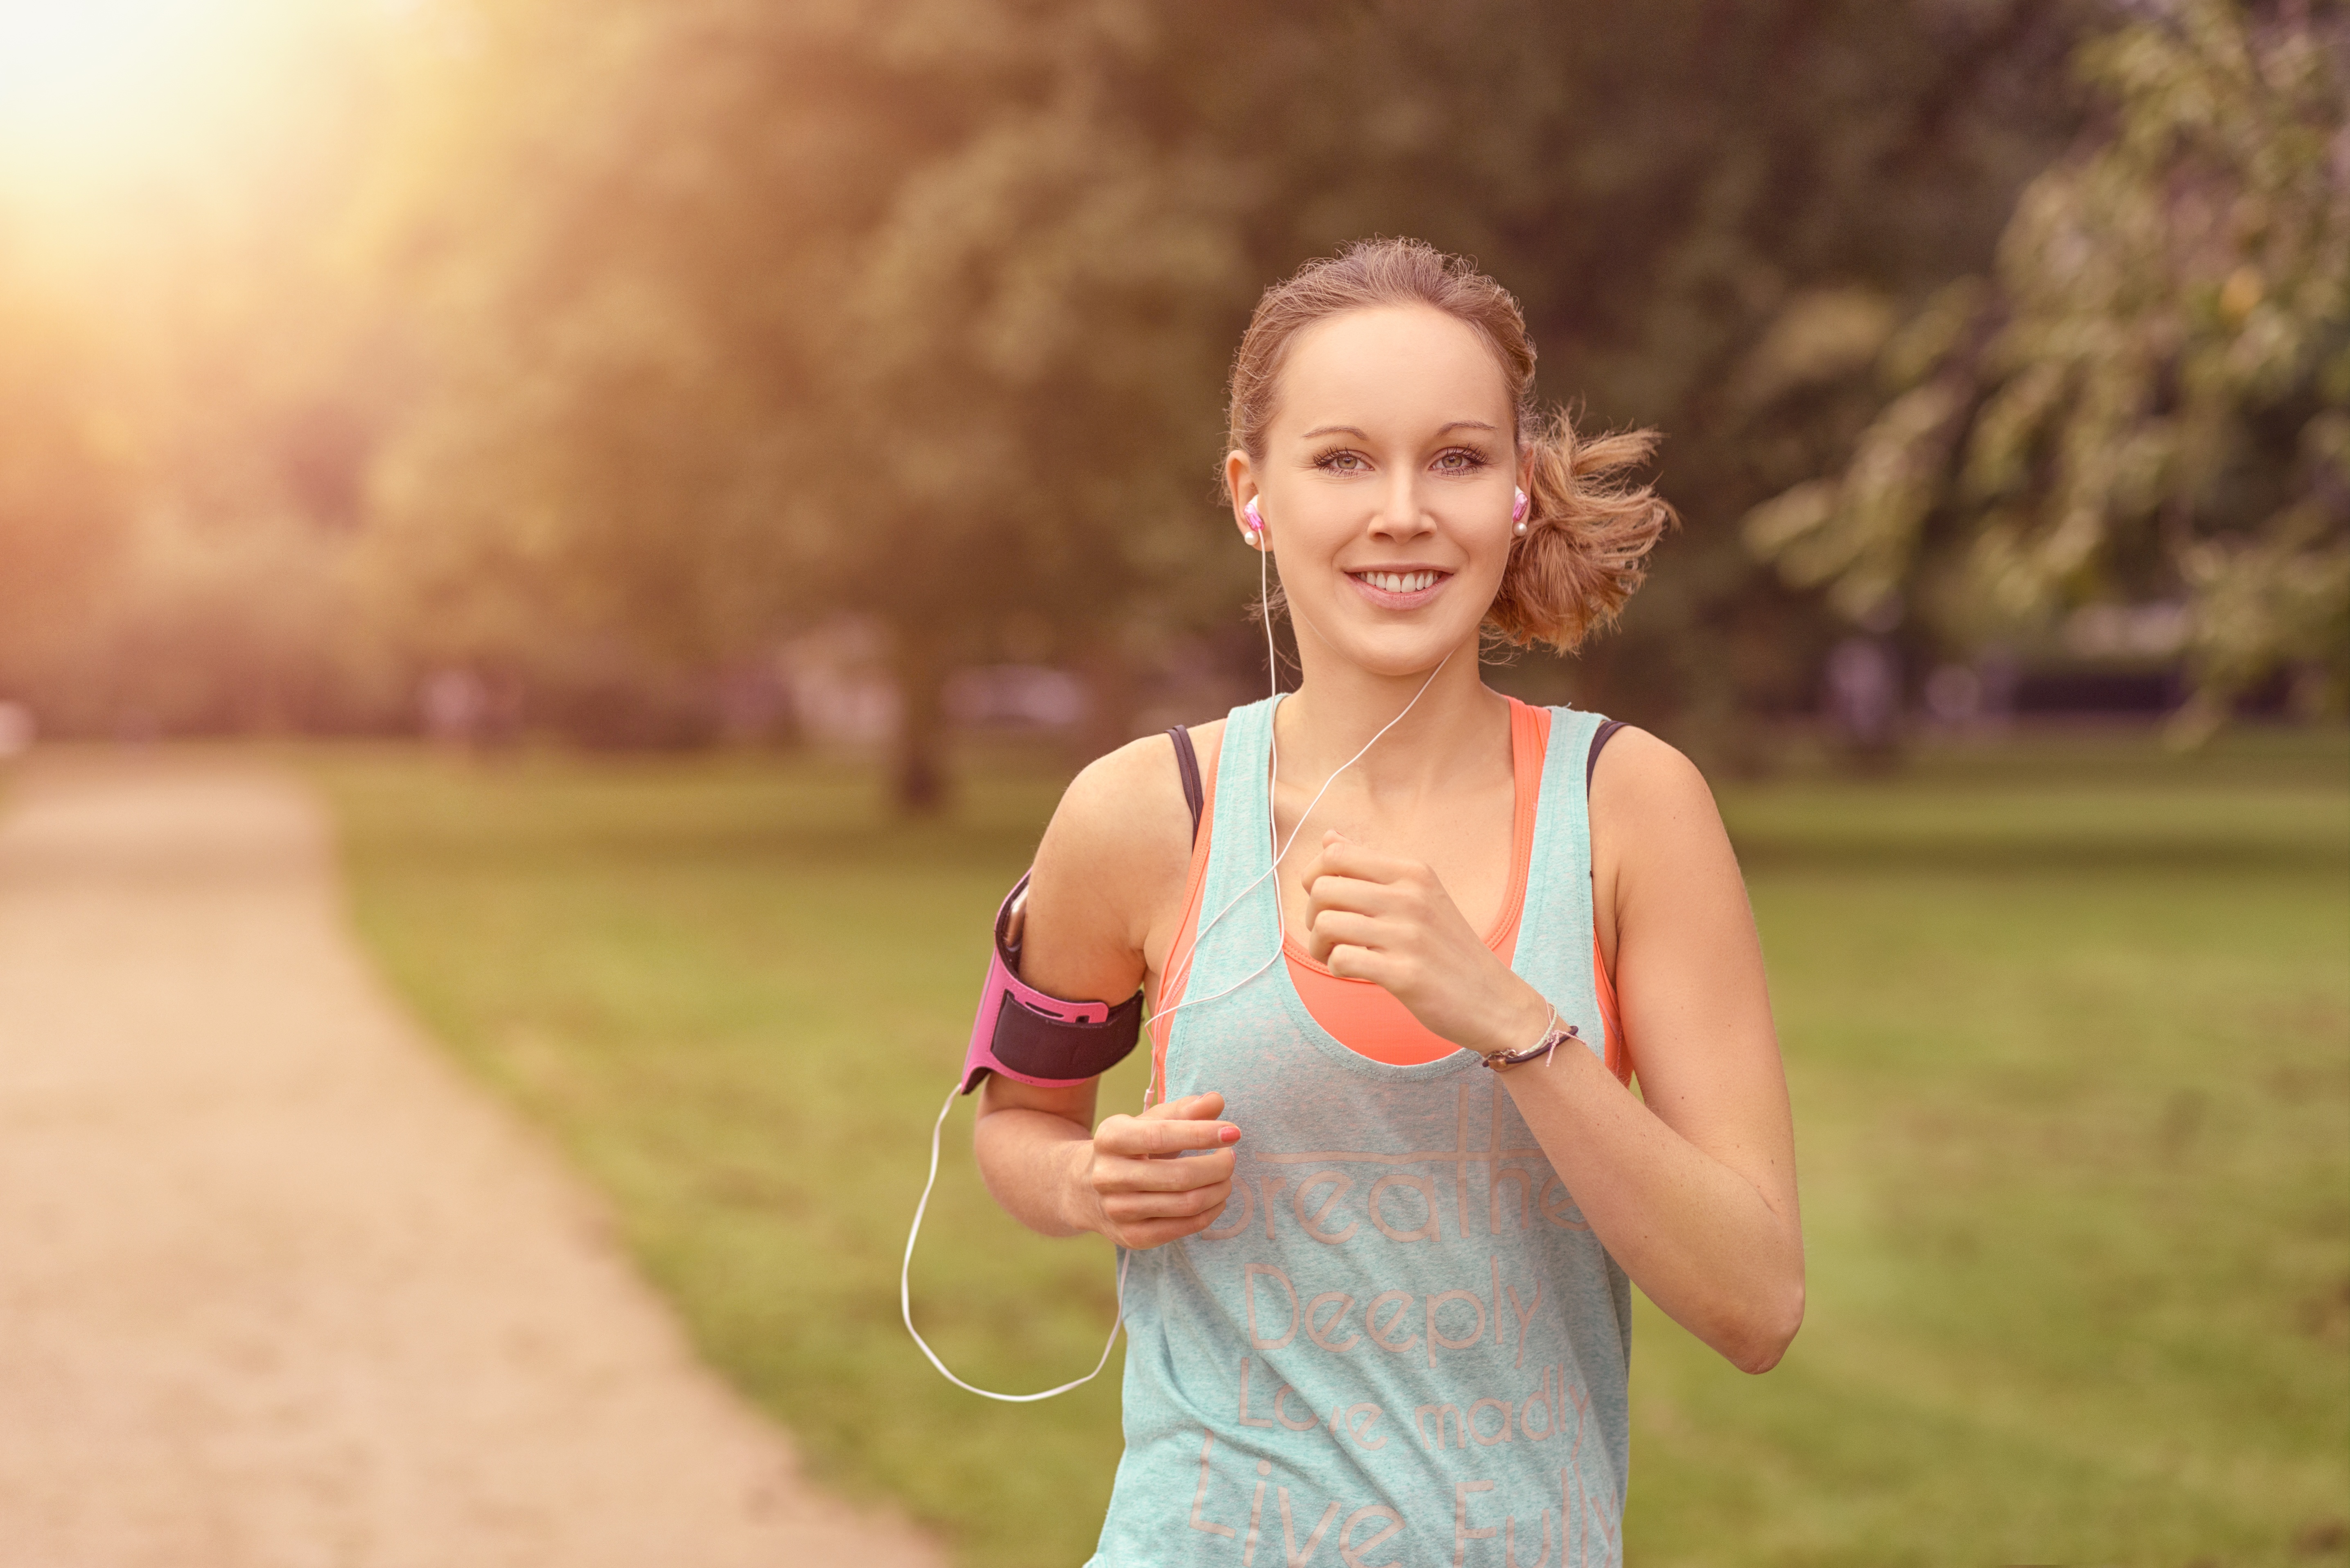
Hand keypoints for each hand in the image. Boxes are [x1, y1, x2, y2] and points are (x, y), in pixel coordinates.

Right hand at [1079, 1092, 1241, 1248]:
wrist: (1084, 1188)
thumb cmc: (1129, 1148)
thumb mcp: (1148, 1123)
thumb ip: (1183, 1111)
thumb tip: (1216, 1102)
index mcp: (1110, 1138)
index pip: (1161, 1136)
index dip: (1200, 1134)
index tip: (1233, 1132)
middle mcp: (1107, 1176)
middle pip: (1178, 1176)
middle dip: (1217, 1167)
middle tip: (1231, 1158)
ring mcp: (1117, 1210)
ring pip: (1184, 1205)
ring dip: (1217, 1190)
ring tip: (1226, 1178)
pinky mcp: (1131, 1237)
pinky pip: (1182, 1228)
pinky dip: (1209, 1213)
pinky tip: (1217, 1199)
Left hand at [1299, 830, 1550, 1056]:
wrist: (1494, 1000)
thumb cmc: (1448, 949)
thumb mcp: (1419, 895)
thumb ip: (1370, 866)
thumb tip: (1328, 837)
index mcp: (1413, 872)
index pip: (1336, 854)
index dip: (1314, 877)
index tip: (1325, 902)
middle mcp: (1411, 897)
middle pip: (1323, 888)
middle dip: (1312, 915)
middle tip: (1329, 936)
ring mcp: (1409, 935)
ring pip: (1326, 923)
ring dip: (1319, 946)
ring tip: (1335, 956)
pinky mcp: (1405, 974)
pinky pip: (1342, 959)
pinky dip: (1336, 968)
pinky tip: (1352, 972)